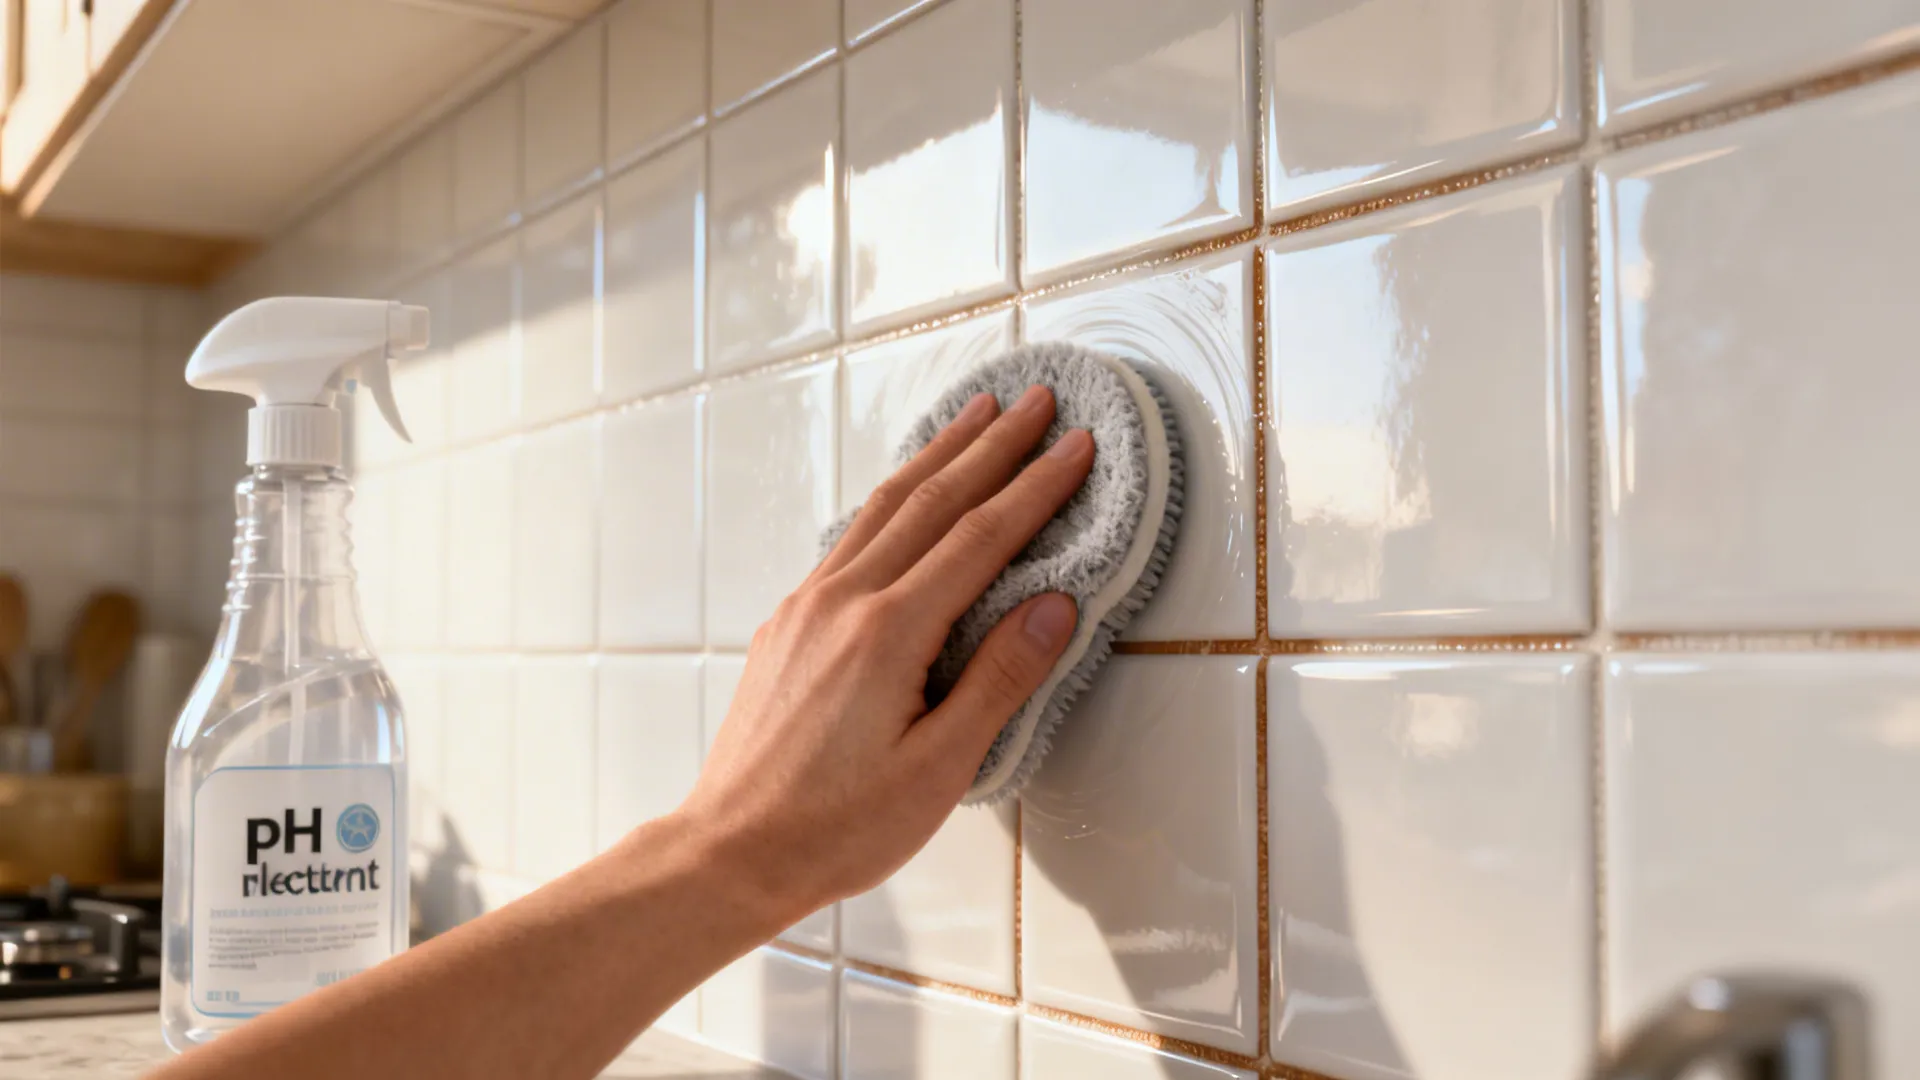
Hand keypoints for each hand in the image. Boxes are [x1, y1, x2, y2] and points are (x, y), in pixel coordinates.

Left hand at [677, 385, 1093, 925]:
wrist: (730, 852)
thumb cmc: (835, 828)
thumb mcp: (938, 768)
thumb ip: (999, 679)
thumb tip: (1056, 606)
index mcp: (887, 633)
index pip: (979, 538)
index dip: (1034, 488)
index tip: (1077, 446)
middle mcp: (841, 601)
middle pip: (930, 500)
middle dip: (991, 445)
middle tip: (1037, 399)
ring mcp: (806, 607)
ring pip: (882, 507)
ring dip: (937, 455)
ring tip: (976, 414)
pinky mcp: (787, 624)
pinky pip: (850, 536)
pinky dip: (892, 498)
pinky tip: (906, 493)